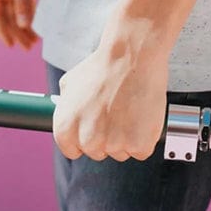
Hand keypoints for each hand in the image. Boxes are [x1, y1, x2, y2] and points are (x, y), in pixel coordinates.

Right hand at [0, 0, 45, 50]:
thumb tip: (23, 26)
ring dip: (24, 24)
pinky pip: (24, 0)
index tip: (11, 46)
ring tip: (34, 40)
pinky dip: (30, 12)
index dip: (2, 32)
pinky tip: (37, 21)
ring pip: (16, 8)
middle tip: (28, 47)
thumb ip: (23, 3)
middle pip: (6, 14)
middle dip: (16, 31)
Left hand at [53, 40, 168, 160]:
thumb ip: (66, 106)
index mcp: (65, 128)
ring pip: (121, 152)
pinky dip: (145, 137)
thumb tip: (67, 112)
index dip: (85, 139)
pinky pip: (141, 151)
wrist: (131, 58)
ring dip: (127, 137)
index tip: (95, 129)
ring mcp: (113, 145)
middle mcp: (87, 140)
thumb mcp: (70, 83)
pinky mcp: (138, 145)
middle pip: (98, 153)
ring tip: (130, 111)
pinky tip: (142, 117)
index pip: (73, 150)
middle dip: (107, 138)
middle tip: (116, 114)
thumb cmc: (103, 67)